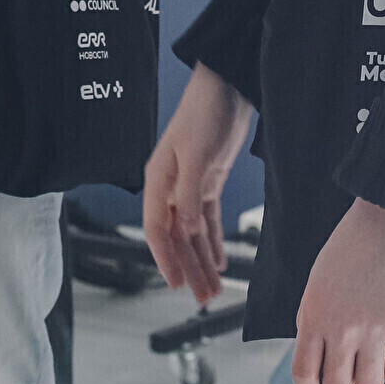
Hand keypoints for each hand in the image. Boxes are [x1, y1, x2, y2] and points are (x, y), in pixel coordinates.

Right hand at [143, 64, 253, 304]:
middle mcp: (171, 187)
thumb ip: (189, 195)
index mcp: (158, 180)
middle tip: (201, 297)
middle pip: (177, 237)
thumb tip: (187, 228)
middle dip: (188, 268)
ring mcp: (190, 185)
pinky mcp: (208, 180)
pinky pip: (207, 219)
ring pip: (193, 233)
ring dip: (202, 260)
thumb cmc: (204, 111)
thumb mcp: (195, 155)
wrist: (227, 86)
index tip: (175, 283)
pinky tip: (218, 259)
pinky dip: (213, 241)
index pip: (158, 229)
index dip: (165, 258)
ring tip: (212, 287)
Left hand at [293, 199, 384, 383]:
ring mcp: (375, 331)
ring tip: (373, 355)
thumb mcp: (317, 279)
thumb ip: (311, 317)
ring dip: (370, 375)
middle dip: (342, 381)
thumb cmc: (352, 244)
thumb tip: (313, 353)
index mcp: (314, 315)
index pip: (304, 375)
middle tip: (350, 366)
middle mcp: (342, 328)